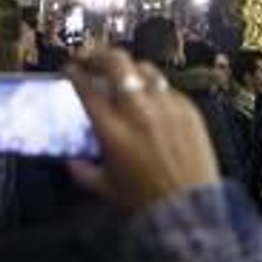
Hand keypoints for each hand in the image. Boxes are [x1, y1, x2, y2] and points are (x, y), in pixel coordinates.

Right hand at [66, 48, 218, 211]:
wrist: (190, 207)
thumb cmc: (146, 201)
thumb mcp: (106, 188)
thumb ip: (83, 172)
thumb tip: (71, 162)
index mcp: (113, 130)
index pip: (87, 87)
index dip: (74, 73)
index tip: (70, 70)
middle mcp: (138, 112)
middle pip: (116, 63)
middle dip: (98, 54)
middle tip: (90, 58)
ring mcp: (166, 107)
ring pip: (144, 68)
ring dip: (128, 68)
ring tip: (122, 74)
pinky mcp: (188, 109)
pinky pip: (167, 88)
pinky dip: (155, 90)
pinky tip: (150, 99)